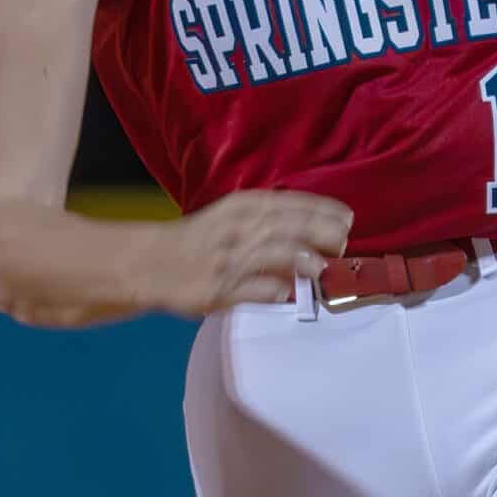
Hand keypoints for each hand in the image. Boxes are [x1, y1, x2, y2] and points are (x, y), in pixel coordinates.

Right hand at [149, 189, 353, 317]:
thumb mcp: (232, 218)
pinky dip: (270, 290)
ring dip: (300, 259)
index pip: (290, 203)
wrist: (150, 262)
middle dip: (319, 231)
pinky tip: (287, 293)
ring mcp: (227, 259)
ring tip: (321, 267)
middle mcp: (237, 228)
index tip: (347, 217)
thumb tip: (316, 235)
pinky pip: (249, 290)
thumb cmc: (199, 241)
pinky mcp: (216, 289)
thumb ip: (270, 223)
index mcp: (242, 207)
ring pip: (270, 254)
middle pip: (287, 225)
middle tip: (342, 241)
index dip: (321, 210)